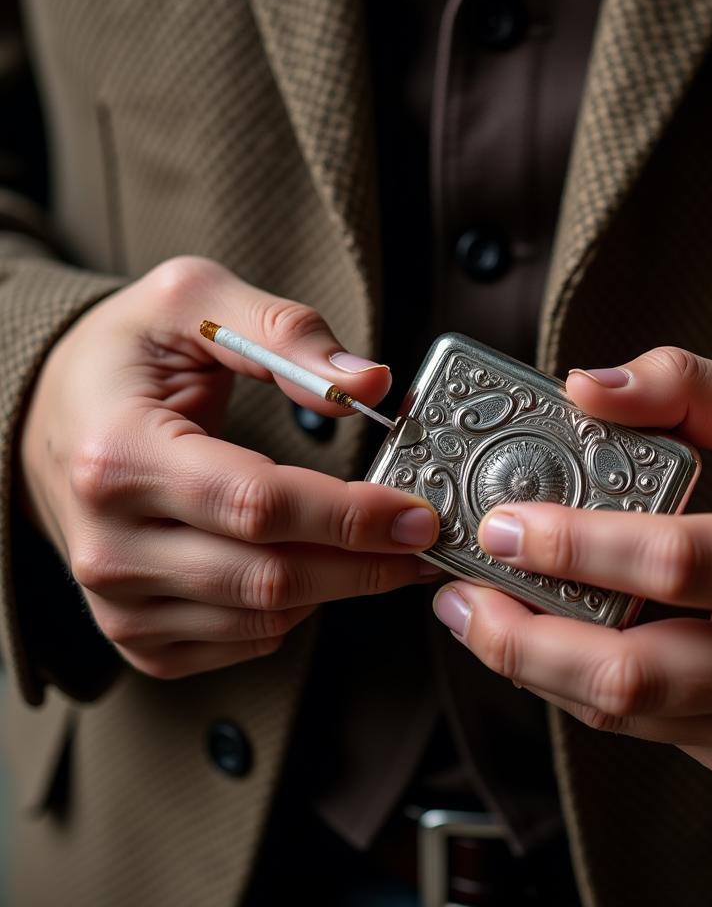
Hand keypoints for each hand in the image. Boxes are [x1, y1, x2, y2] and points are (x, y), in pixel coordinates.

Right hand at [18, 256, 438, 678]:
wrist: (51, 414)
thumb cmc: (123, 355)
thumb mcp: (193, 301)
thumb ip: (285, 333)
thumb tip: (370, 386)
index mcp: (120, 456)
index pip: (257, 504)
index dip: (350, 516)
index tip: (416, 513)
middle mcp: (110, 544)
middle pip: (269, 577)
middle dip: (367, 563)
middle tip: (425, 539)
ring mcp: (118, 600)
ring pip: (264, 621)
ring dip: (341, 589)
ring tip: (386, 551)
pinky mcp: (138, 633)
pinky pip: (242, 645)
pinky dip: (297, 614)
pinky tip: (317, 572)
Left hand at [433, 347, 711, 774]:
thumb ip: (684, 385)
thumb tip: (583, 387)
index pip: (678, 562)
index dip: (578, 546)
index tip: (499, 522)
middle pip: (637, 671)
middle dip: (527, 638)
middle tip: (458, 592)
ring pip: (623, 710)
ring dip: (531, 664)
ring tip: (472, 611)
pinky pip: (634, 724)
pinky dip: (569, 683)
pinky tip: (533, 638)